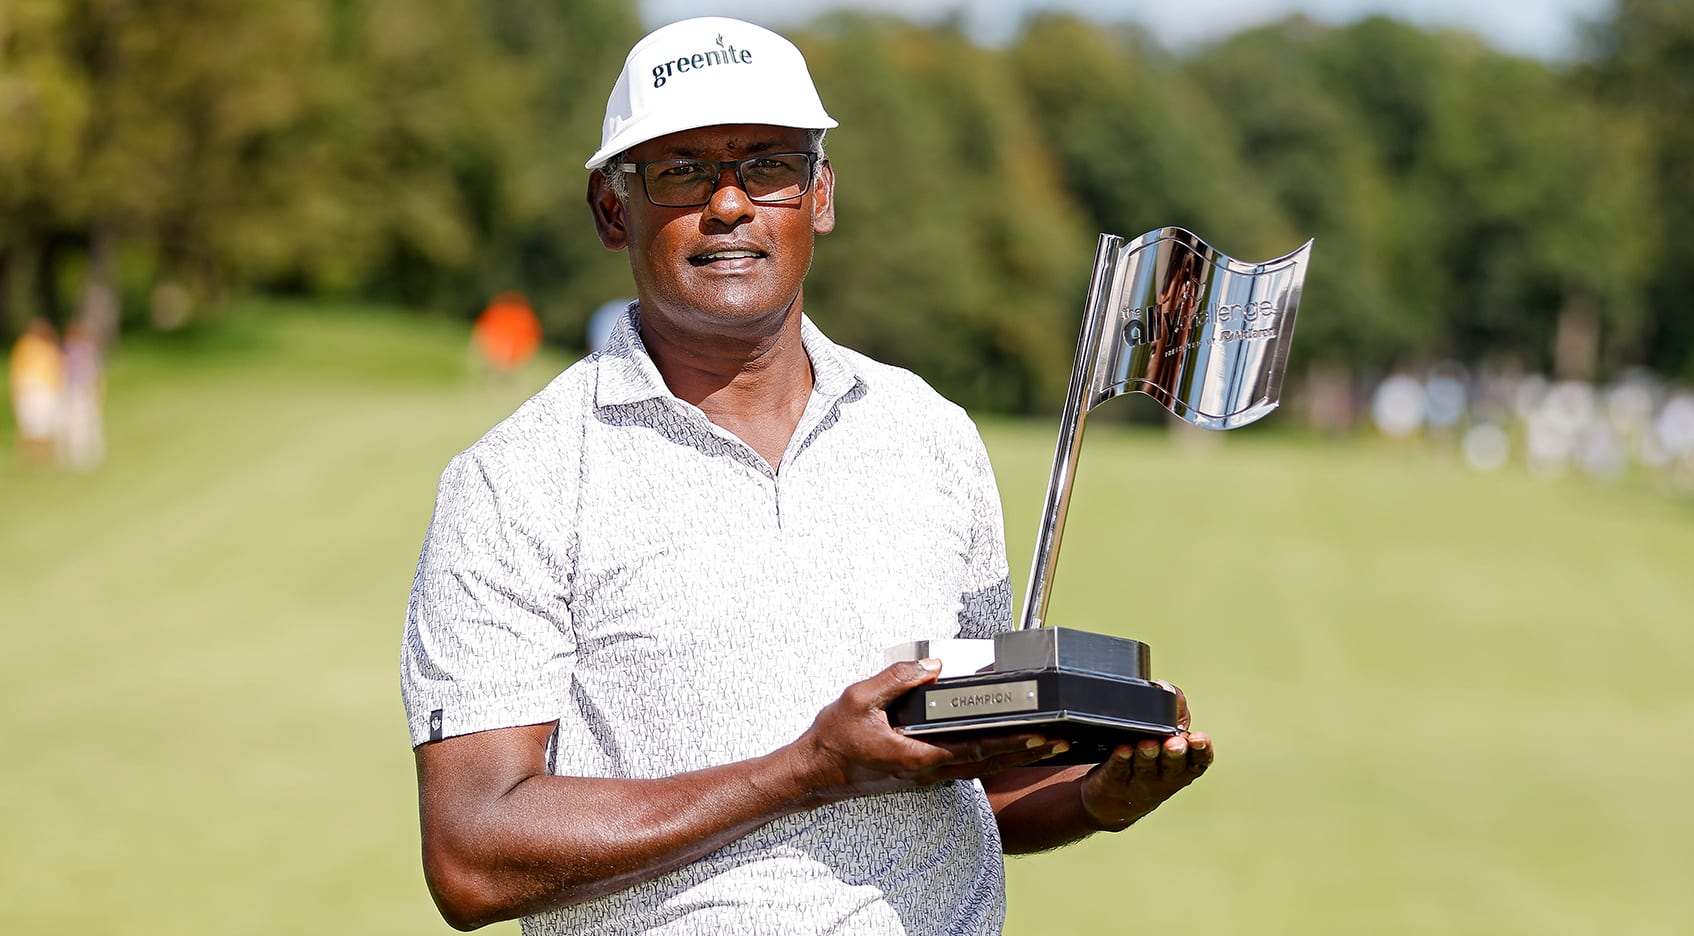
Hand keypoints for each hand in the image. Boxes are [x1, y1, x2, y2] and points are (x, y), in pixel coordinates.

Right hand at [790, 660, 1069, 804]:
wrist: (814, 773)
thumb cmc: (833, 738)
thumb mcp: (859, 698)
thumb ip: (898, 679)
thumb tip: (933, 666)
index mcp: (917, 756)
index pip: (976, 750)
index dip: (1013, 743)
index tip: (1042, 734)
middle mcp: (928, 772)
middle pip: (989, 764)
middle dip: (1027, 753)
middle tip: (1063, 742)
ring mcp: (926, 777)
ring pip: (980, 768)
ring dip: (1013, 757)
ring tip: (1046, 744)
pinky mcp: (921, 774)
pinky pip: (964, 766)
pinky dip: (990, 758)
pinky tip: (1004, 746)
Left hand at [1079, 680, 1211, 830]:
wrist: (1116, 796)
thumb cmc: (1150, 759)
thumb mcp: (1168, 736)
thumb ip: (1173, 711)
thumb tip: (1166, 687)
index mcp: (1184, 765)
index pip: (1199, 759)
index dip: (1201, 750)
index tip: (1199, 739)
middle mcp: (1166, 776)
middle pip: (1173, 766)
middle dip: (1174, 754)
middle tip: (1175, 743)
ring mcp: (1141, 782)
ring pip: (1145, 769)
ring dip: (1147, 756)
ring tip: (1147, 744)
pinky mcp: (1115, 783)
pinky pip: (1119, 771)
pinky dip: (1121, 760)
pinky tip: (1122, 749)